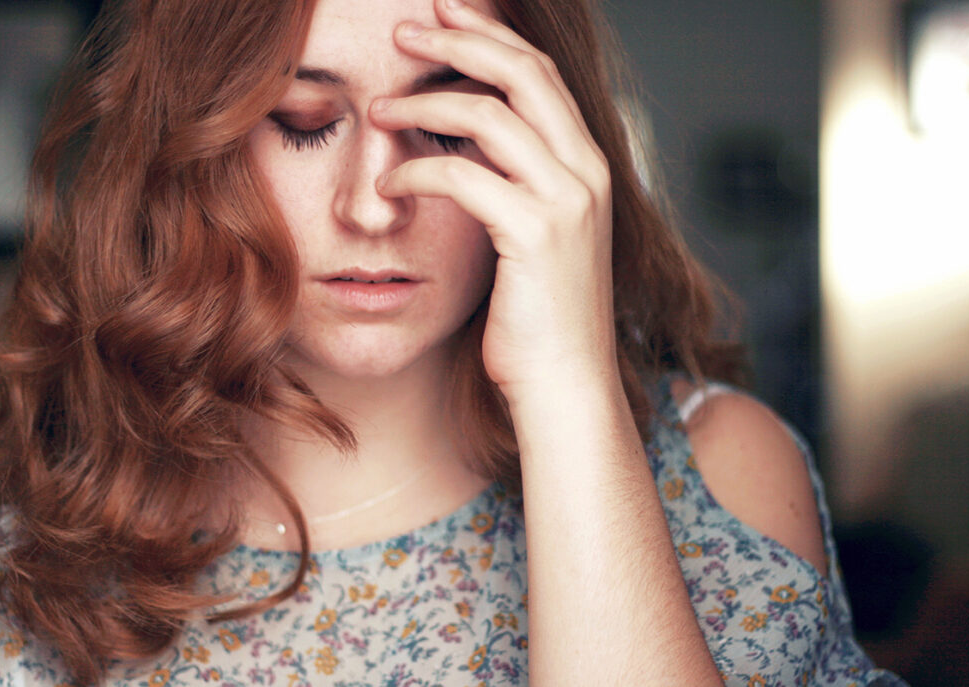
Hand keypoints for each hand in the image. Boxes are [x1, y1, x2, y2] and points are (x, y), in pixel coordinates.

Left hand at [371, 0, 617, 398]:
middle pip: (523, 71)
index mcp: (589, 165)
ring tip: (379, 108)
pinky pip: (464, 177)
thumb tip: (467, 145)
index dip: (491, 34)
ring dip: (425, 103)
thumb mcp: (534, 237)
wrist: (564, 382)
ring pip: (490, 113)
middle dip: (459, 39)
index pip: (540, 73)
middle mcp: (587, 171)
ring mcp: (567, 200)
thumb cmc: (538, 316)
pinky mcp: (535, 234)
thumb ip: (516, 183)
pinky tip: (389, 186)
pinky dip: (417, 172)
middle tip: (403, 29)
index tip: (443, 11)